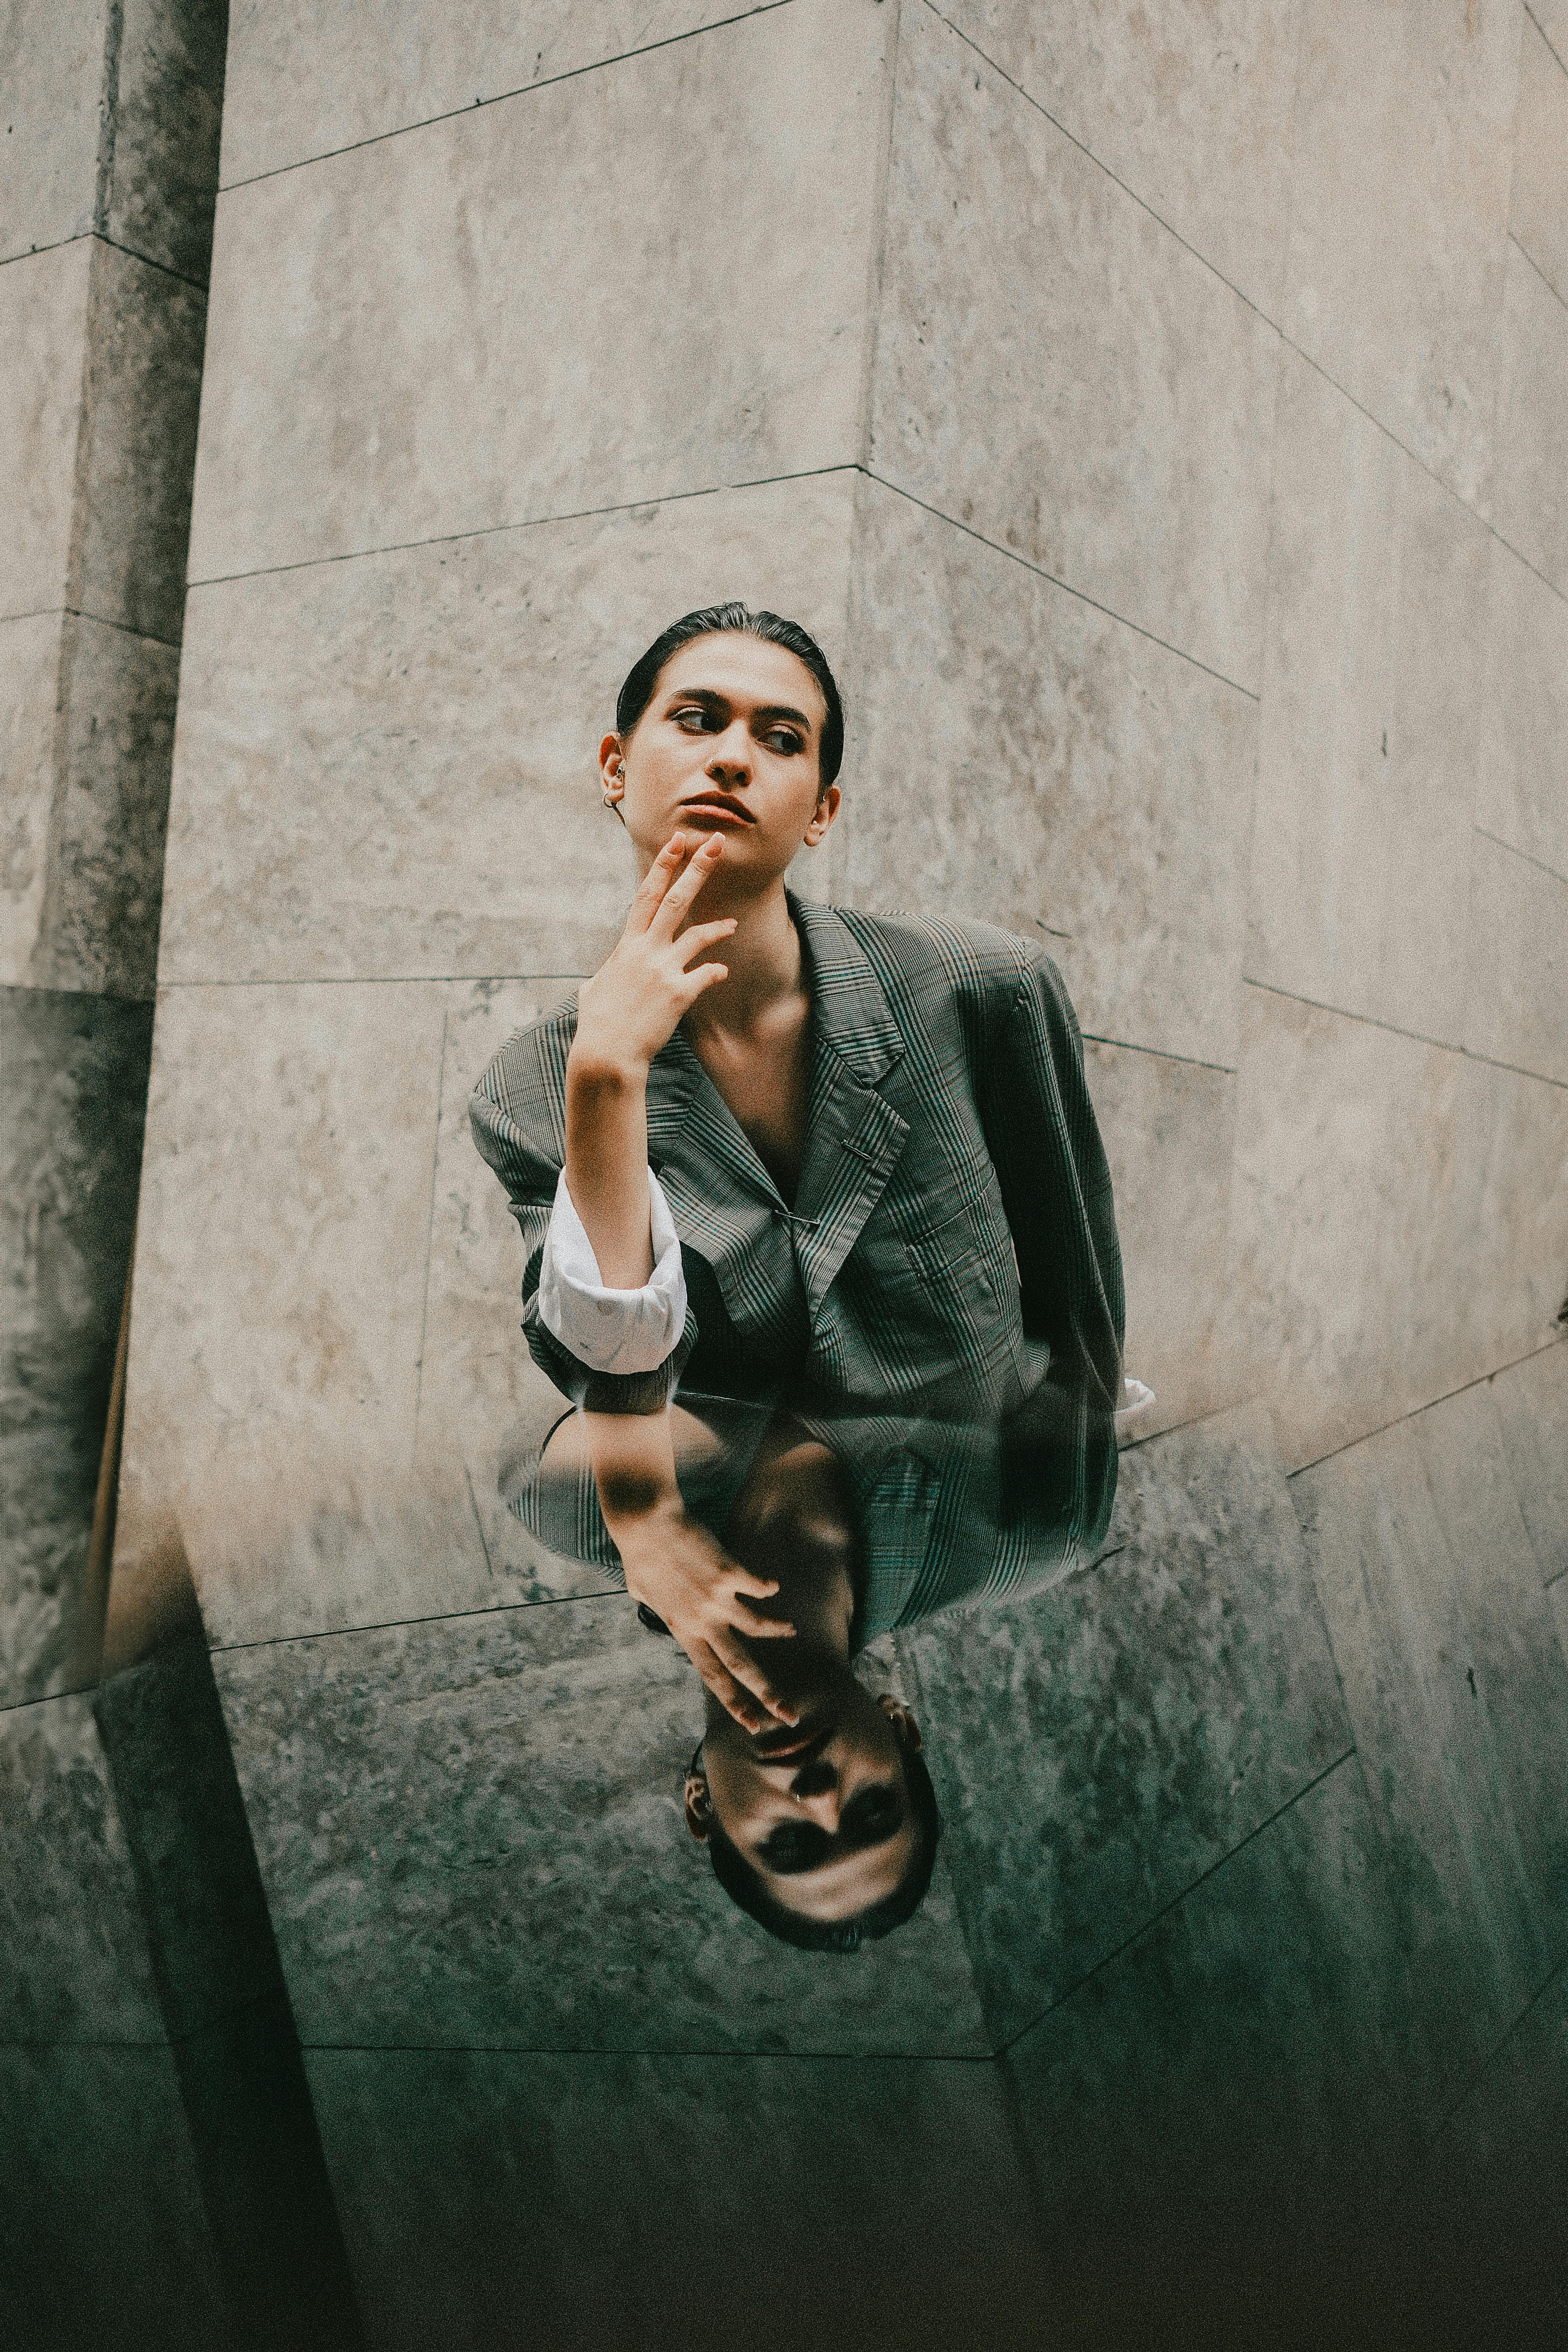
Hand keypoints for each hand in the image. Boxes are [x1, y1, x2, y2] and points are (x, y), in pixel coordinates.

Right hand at [573, 833, 734, 1080]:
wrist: (607, 1053)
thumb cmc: (597, 1025)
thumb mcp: (594, 991)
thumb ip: (604, 977)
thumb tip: (595, 983)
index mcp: (627, 946)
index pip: (646, 895)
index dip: (663, 866)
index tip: (677, 841)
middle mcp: (646, 951)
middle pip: (675, 899)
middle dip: (697, 868)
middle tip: (715, 843)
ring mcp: (664, 970)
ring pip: (698, 934)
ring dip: (718, 927)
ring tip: (732, 923)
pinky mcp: (680, 993)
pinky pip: (707, 974)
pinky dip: (716, 971)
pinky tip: (721, 972)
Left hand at [617, 1505, 798, 1733]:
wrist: (645, 1524)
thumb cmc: (641, 1554)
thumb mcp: (643, 1591)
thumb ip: (657, 1605)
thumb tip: (656, 1602)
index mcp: (682, 1630)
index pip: (712, 1676)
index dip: (735, 1702)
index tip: (753, 1724)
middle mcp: (702, 1621)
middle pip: (740, 1666)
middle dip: (766, 1693)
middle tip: (788, 1714)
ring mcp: (716, 1599)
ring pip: (756, 1627)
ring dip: (776, 1631)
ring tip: (790, 1631)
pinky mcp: (729, 1572)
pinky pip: (758, 1586)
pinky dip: (767, 1588)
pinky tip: (772, 1586)